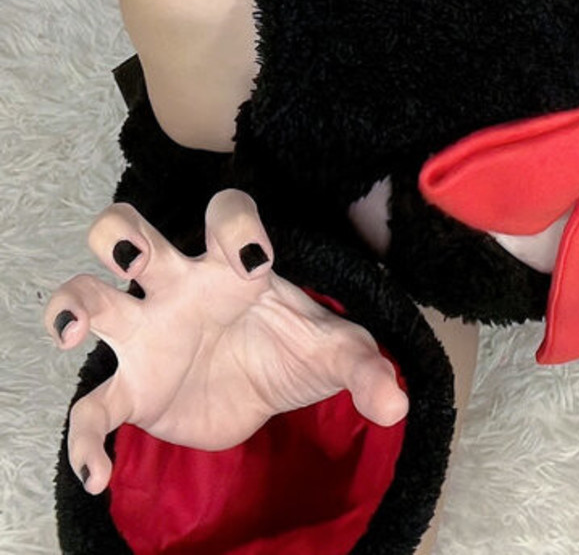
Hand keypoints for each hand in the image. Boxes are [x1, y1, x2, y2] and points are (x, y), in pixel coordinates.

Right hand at [45, 190, 407, 493]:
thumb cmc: (291, 345)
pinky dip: (84, 441)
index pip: (226, 214)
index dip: (235, 225)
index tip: (252, 260)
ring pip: (87, 294)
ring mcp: (148, 333)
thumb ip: (365, 367)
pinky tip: (98, 473)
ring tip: (72, 333)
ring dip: (71, 303)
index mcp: (233, 265)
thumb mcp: (335, 351)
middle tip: (131, 256)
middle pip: (128, 229)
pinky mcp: (132, 389)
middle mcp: (179, 286)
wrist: (260, 392)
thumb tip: (397, 402)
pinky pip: (90, 408)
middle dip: (118, 231)